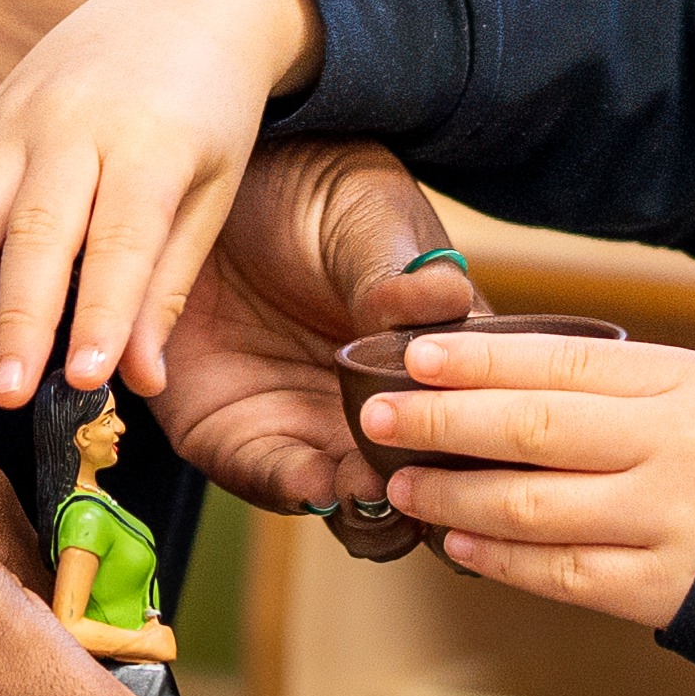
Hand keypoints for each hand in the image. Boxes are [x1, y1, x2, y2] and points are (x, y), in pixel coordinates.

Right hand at [0, 0, 321, 410]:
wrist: (187, 0)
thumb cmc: (211, 108)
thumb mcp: (215, 190)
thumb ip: (170, 284)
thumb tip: (138, 380)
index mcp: (150, 138)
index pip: (119, 238)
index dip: (98, 313)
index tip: (86, 382)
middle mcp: (74, 121)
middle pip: (33, 231)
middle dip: (17, 321)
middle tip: (10, 397)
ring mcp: (20, 113)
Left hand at [147, 141, 466, 511]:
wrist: (214, 187)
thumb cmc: (314, 195)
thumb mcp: (366, 220)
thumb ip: (397, 275)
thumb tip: (445, 304)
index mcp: (432, 358)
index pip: (476, 421)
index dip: (480, 444)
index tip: (472, 444)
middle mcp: (380, 407)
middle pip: (423, 484)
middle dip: (425, 497)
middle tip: (416, 480)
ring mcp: (312, 427)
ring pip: (354, 507)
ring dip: (363, 508)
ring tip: (361, 483)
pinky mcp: (240, 436)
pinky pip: (271, 483)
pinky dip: (293, 492)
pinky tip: (310, 480)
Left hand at [360, 329, 694, 629]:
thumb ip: (611, 381)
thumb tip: (493, 369)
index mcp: (680, 383)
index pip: (562, 360)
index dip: (480, 358)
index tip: (414, 354)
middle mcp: (671, 449)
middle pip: (537, 428)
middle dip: (447, 420)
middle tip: (379, 414)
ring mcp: (666, 523)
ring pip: (538, 506)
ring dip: (457, 495)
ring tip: (404, 483)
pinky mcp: (660, 590)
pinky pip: (563, 574)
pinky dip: (501, 559)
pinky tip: (457, 541)